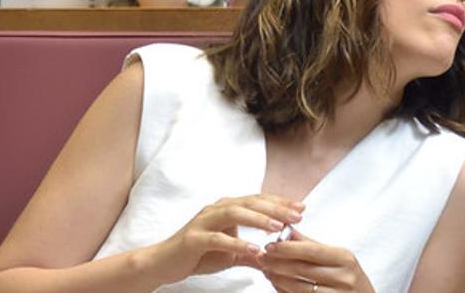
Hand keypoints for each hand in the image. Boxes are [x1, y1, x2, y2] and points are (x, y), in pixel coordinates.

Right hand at [142, 194, 304, 285]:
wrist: (162, 264)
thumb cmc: (197, 255)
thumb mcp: (231, 255)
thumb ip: (252, 254)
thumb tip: (276, 258)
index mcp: (226, 209)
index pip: (258, 200)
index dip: (280, 202)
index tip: (302, 208)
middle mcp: (215, 210)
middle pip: (250, 202)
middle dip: (275, 207)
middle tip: (296, 215)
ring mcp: (203, 222)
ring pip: (233, 213)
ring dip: (257, 219)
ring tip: (277, 226)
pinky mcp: (193, 239)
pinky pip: (216, 238)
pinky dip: (236, 242)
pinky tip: (253, 248)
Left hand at [260, 228, 375, 292]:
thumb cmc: (349, 277)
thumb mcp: (337, 258)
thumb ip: (311, 244)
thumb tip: (287, 231)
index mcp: (345, 259)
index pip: (312, 251)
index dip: (288, 248)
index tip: (269, 245)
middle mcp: (343, 277)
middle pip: (303, 269)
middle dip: (278, 263)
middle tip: (261, 257)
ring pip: (299, 287)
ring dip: (278, 278)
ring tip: (266, 270)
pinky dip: (284, 291)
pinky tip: (276, 284)